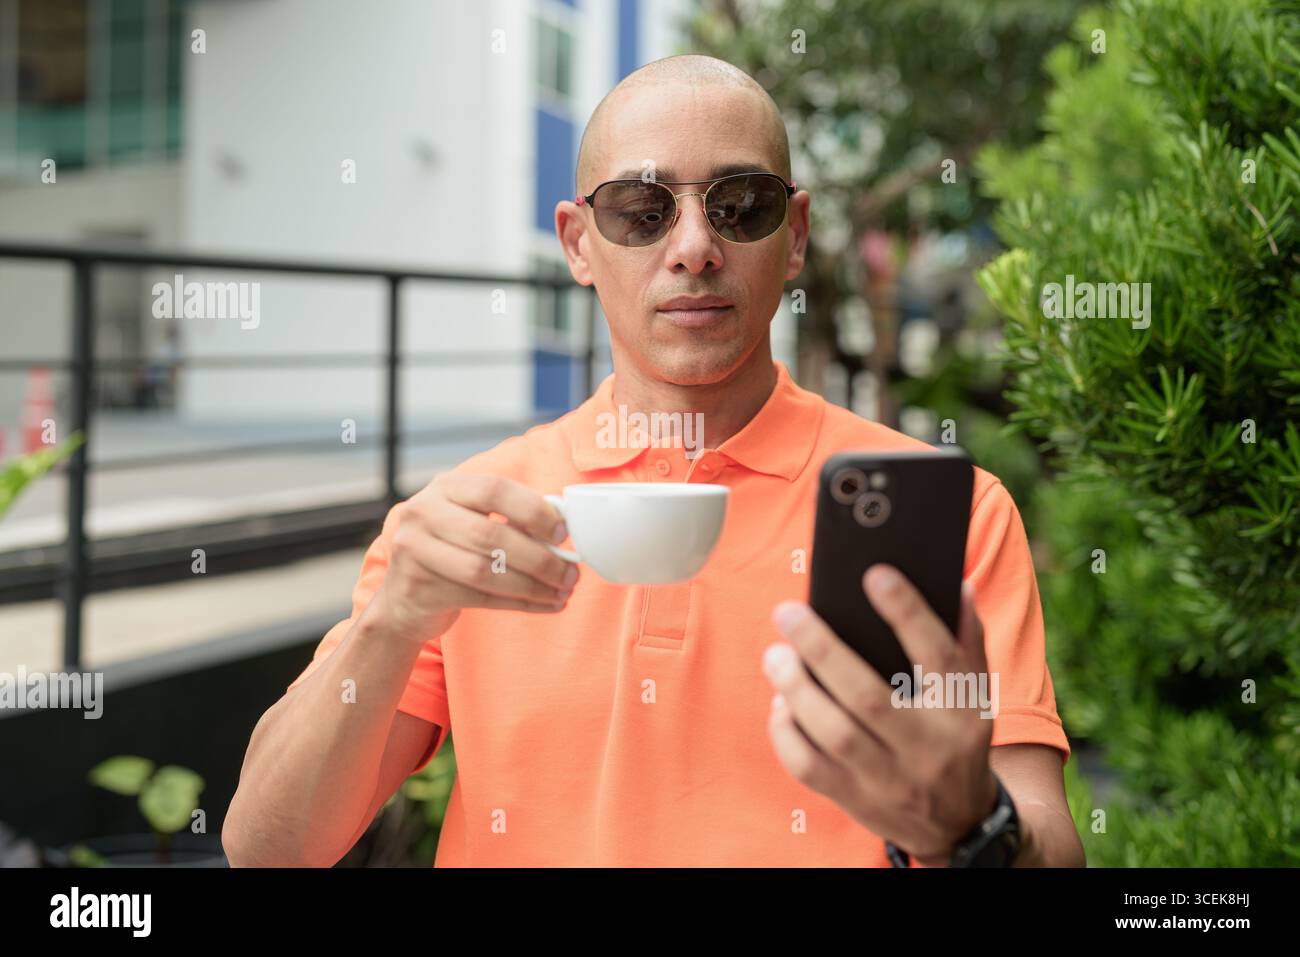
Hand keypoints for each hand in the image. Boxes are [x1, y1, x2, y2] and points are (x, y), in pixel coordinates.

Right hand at [373, 473, 577, 645]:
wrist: (403, 601)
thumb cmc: (452, 554)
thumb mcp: (471, 522)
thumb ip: (509, 518)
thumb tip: (562, 526)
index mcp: (445, 488)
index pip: (494, 489)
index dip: (533, 510)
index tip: (563, 532)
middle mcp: (423, 513)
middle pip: (491, 535)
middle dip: (540, 557)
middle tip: (571, 572)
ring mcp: (415, 550)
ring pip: (486, 571)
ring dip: (533, 585)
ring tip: (563, 592)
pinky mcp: (419, 588)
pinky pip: (480, 598)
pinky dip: (519, 603)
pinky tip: (545, 605)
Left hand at [763, 565, 997, 865]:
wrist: (957, 822)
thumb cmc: (955, 736)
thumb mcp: (974, 692)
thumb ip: (966, 638)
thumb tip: (957, 583)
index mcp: (960, 711)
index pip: (938, 655)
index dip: (907, 613)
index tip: (874, 575)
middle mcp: (926, 747)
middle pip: (868, 697)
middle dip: (822, 650)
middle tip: (787, 613)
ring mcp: (889, 779)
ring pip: (834, 734)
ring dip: (796, 689)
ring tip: (776, 655)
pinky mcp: (855, 801)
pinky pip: (809, 768)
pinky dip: (786, 732)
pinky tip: (780, 702)